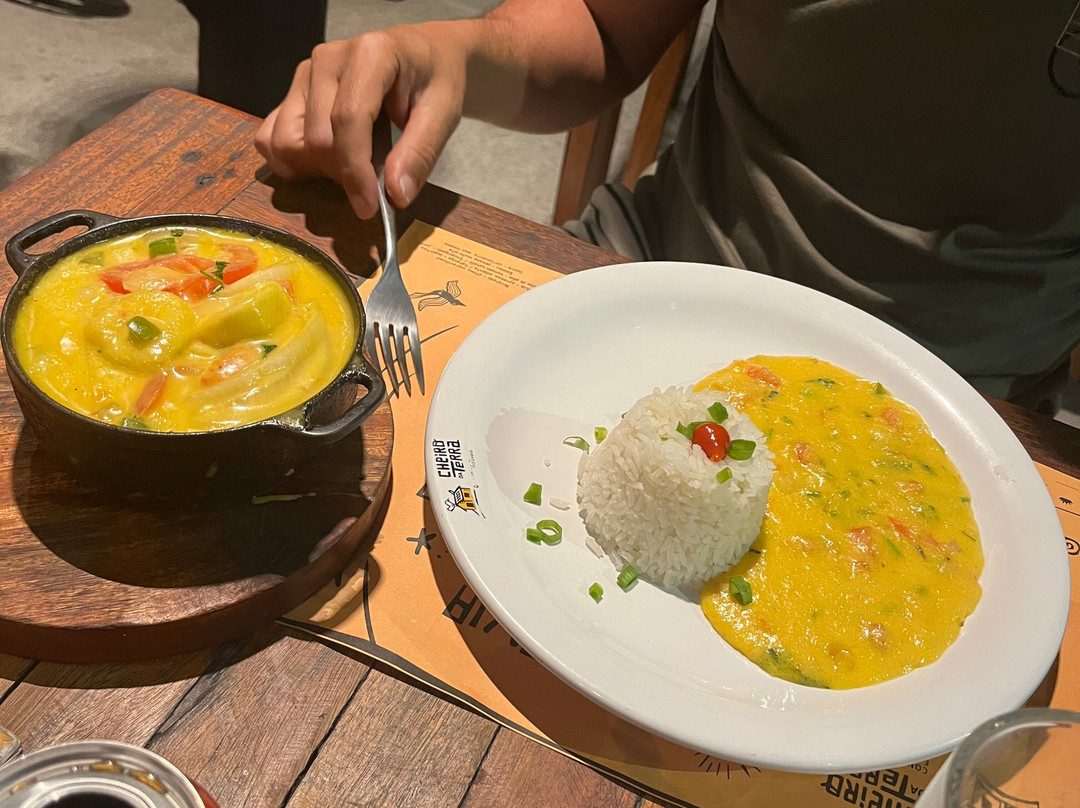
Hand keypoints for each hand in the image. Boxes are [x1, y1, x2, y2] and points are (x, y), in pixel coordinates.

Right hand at [255, 24, 468, 218]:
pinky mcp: (293, 91)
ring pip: (287, 140)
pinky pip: (270, 136)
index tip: (368, 207)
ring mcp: (305, 74)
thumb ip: (420, 153)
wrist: (423, 56)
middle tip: (371, 185)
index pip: (348, 120)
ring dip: (314, 169)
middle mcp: (328, 59)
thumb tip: (396, 195)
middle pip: (316, 138)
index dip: (355, 170)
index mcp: (369, 54)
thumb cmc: (434, 81)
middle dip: (342, 174)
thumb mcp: (443, 113)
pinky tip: (322, 165)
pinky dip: (291, 160)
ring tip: (350, 168)